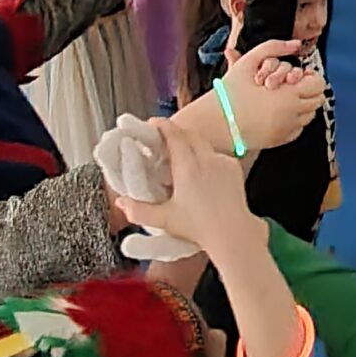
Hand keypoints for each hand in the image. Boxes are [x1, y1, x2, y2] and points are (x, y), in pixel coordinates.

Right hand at [115, 118, 246, 253]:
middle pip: (189, 134)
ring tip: (181, 155)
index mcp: (187, 167)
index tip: (153, 123)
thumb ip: (138, 211)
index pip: (174, 135)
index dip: (162, 126)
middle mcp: (206, 159)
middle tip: (163, 138)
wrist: (233, 233)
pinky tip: (201, 171)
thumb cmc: (199, 228)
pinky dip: (206, 157)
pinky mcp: (234, 168)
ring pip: (203, 143)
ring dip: (191, 143)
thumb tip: (121, 203)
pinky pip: (217, 155)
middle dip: (175, 132)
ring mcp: (222, 162)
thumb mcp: (164, 220)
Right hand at [221, 41, 326, 152]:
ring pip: (310, 115)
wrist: (216, 124)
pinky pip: (298, 128)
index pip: (319, 85)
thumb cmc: (230, 93)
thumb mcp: (249, 62)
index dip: (310, 77)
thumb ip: (275, 47)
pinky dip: (293, 119)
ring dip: (301, 104)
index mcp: (288, 95)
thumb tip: (296, 44)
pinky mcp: (281, 140)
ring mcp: (288, 129)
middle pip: (318, 100)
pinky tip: (275, 112)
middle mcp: (293, 114)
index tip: (296, 76)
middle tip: (289, 85)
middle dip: (307, 90)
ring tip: (280, 98)